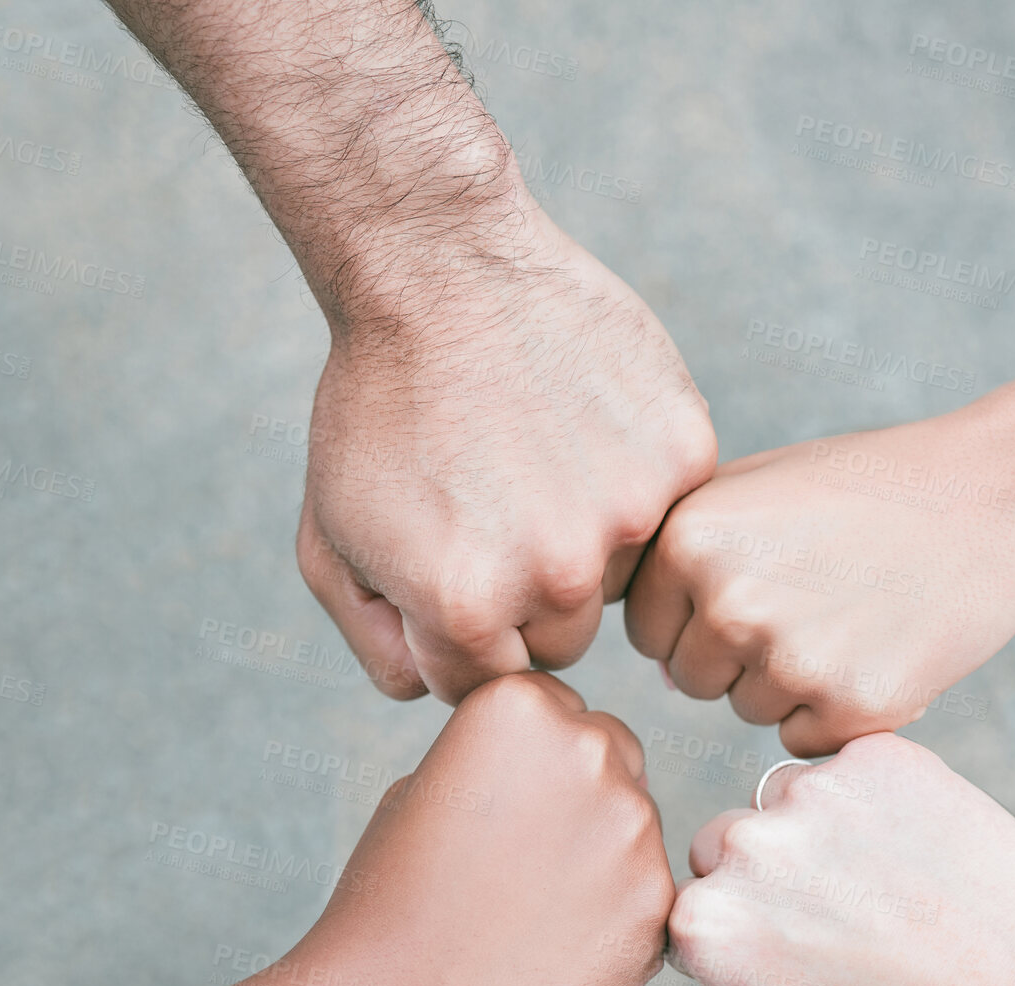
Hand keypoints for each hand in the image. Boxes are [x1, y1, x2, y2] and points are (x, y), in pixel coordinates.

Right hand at [288, 670, 674, 985]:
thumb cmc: (388, 907)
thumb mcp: (424, 790)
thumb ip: (502, 757)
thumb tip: (555, 762)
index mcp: (520, 705)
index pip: (559, 710)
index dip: (526, 767)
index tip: (490, 816)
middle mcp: (588, 748)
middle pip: (611, 757)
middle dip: (577, 800)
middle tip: (515, 869)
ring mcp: (632, 826)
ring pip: (633, 827)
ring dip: (599, 859)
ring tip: (525, 919)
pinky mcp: (659, 902)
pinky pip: (649, 894)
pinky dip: (616, 921)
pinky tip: (554, 956)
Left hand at [298, 198, 717, 703]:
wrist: (436, 264)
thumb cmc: (375, 407)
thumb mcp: (332, 541)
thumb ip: (382, 646)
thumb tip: (445, 692)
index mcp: (465, 609)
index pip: (488, 679)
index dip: (463, 626)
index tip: (454, 561)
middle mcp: (556, 575)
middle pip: (562, 638)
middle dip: (526, 592)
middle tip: (497, 506)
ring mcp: (628, 513)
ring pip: (620, 577)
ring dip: (586, 537)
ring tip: (537, 456)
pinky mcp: (682, 453)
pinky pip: (667, 505)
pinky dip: (632, 474)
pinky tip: (583, 422)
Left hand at [626, 324, 1014, 754]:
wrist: (997, 496)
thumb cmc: (866, 488)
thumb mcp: (753, 488)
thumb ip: (679, 557)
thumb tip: (654, 659)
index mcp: (686, 540)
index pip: (645, 628)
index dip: (699, 613)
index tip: (762, 577)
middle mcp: (726, 602)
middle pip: (690, 677)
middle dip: (738, 651)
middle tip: (815, 595)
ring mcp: (788, 659)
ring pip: (746, 710)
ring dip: (788, 681)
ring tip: (851, 613)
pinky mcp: (851, 707)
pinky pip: (802, 738)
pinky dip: (836, 709)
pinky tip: (879, 647)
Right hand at [667, 733, 1014, 985]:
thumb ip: (730, 975)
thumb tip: (722, 921)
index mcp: (705, 924)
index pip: (694, 900)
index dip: (743, 926)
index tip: (797, 948)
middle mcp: (743, 849)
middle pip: (727, 839)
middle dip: (768, 869)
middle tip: (844, 911)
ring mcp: (809, 795)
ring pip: (787, 794)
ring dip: (820, 826)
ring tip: (894, 883)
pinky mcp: (874, 757)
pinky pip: (854, 766)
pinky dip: (881, 796)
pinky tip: (925, 848)